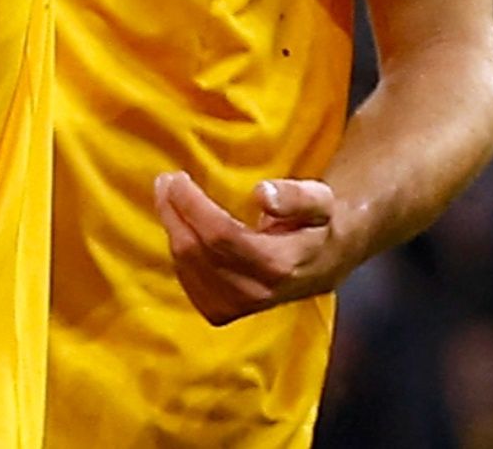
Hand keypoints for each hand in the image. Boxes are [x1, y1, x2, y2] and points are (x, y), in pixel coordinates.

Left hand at [153, 171, 353, 325]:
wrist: (328, 261)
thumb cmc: (321, 224)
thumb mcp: (321, 200)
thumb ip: (296, 196)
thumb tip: (261, 193)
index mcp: (278, 264)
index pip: (220, 235)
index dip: (193, 206)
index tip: (177, 179)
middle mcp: (255, 292)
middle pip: (197, 252)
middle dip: (174, 214)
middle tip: (165, 181)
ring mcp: (238, 307)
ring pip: (187, 268)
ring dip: (172, 230)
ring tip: (167, 197)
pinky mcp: (224, 313)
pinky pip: (187, 283)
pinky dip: (178, 253)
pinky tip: (179, 229)